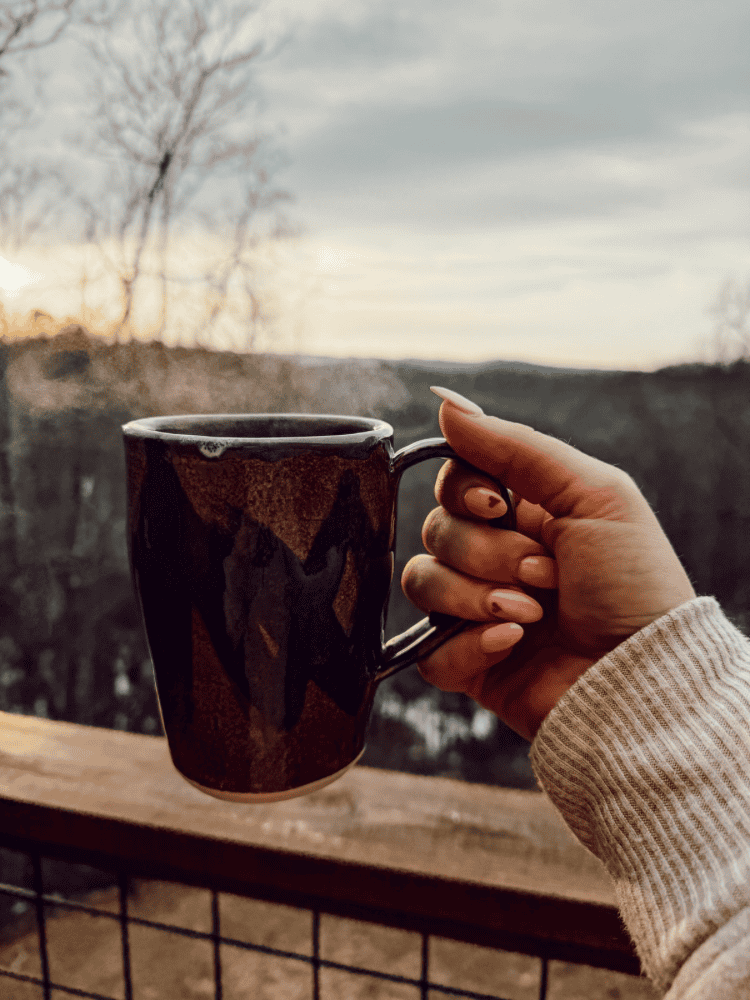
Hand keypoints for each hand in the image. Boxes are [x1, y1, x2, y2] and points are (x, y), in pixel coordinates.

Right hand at [401, 389, 696, 740]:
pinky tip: (513, 645)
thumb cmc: (635, 585)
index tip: (500, 508)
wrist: (643, 676)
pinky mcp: (468, 661)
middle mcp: (495, 557)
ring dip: (478, 598)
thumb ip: (517, 446)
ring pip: (424, 583)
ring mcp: (476, 610)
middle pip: (435, 530)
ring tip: (532, 617)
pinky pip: (429, 648)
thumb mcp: (594, 495)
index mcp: (523, 513)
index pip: (453, 481)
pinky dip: (468, 647)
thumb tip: (448, 403)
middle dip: (489, 553)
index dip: (465, 493)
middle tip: (544, 575)